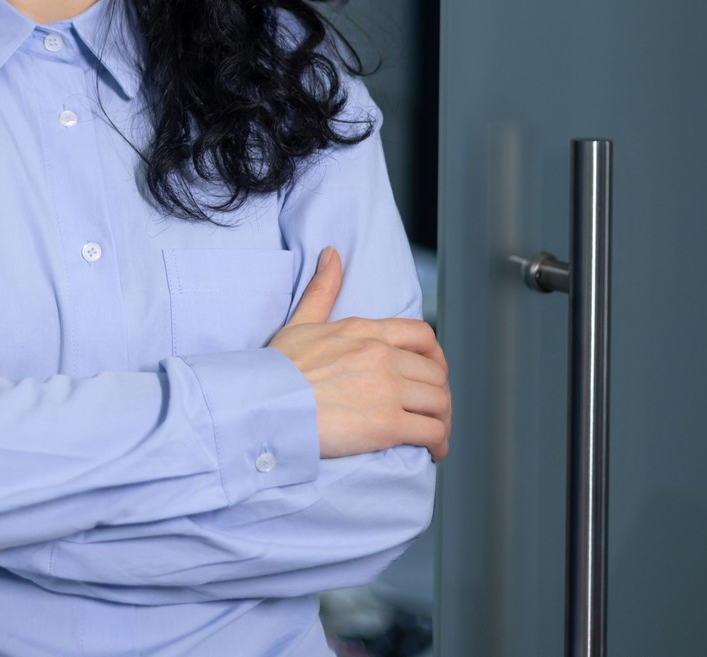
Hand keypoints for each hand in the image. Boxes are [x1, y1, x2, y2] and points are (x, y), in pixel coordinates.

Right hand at [268, 247, 451, 461]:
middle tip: (430, 411)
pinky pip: (431, 432)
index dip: (435, 357)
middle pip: (436, 373)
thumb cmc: (276, 369)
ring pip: (439, 403)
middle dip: (438, 394)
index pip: (421, 336)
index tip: (432, 373)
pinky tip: (432, 451)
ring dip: (442, 421)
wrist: (264, 404)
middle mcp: (382, 357)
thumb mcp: (300, 323)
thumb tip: (332, 255)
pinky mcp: (387, 424)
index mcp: (364, 332)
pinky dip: (439, 444)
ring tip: (434, 434)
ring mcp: (387, 390)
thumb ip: (322, 290)